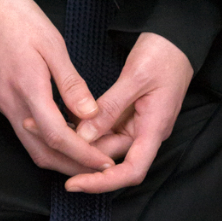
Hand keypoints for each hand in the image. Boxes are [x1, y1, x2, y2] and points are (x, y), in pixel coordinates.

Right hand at [0, 0, 114, 177]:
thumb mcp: (52, 43)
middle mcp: (10, 103)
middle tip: (100, 169)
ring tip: (86, 156)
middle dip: (72, 167)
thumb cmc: (17, 16)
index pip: (57, 137)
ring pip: (31, 145)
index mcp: (27, 89)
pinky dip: (45, 140)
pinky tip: (63, 133)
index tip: (105, 162)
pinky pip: (23, 130)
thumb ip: (70, 82)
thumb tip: (90, 113)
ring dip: (58, 158)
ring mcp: (2, 102)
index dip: (83, 155)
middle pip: (42, 153)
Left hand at [62, 31, 193, 194]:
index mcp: (155, 128)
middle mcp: (146, 131)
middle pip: (112, 157)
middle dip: (80, 156)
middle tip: (45, 139)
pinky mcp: (130, 112)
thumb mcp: (135, 77)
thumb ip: (110, 107)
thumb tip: (83, 135)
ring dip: (80, 140)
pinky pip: (107, 127)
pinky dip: (87, 126)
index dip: (103, 183)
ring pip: (106, 142)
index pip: (132, 171)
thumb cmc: (163, 54)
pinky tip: (67, 120)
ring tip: (49, 128)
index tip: (75, 184)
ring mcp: (138, 122)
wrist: (176, 36)